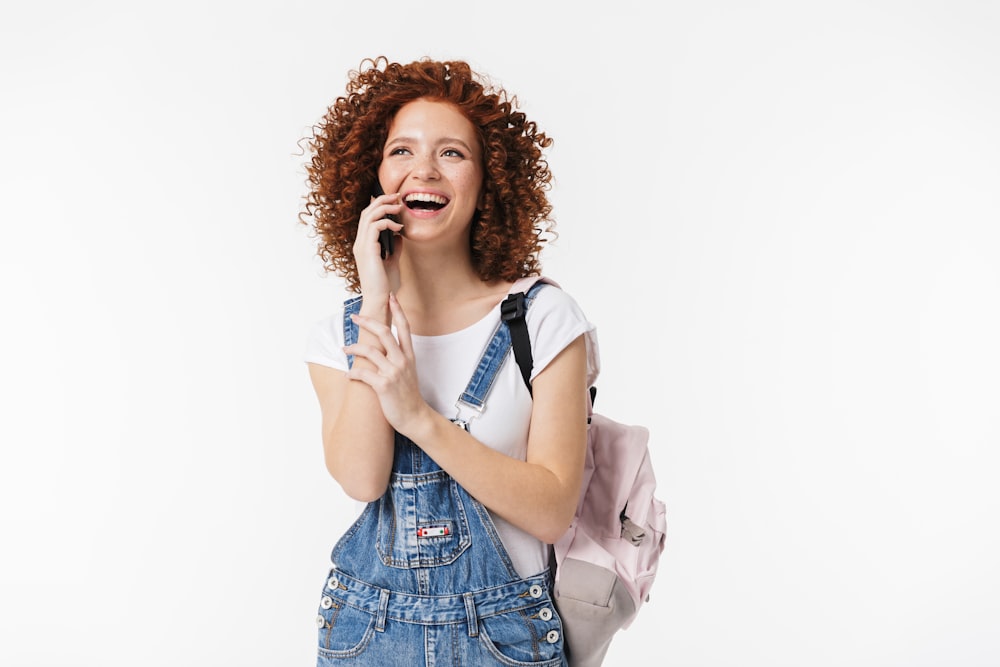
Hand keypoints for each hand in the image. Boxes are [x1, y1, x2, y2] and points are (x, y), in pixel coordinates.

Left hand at [343, 293, 428, 433]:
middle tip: (355, 316)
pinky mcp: (383, 386)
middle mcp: (402, 361)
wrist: (415, 417)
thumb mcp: (408, 372)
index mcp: (409, 356)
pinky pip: (363, 374)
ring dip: (353, 349)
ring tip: (344, 350)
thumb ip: (398, 358)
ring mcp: (393, 373)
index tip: (390, 297)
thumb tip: (383, 348)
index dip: (397, 310)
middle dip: (368, 322)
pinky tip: (347, 375)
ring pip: (370, 351)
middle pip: (385, 332)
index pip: (405, 327)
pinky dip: (352, 373)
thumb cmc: (408, 396)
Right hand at [354, 192, 403, 296]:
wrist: (379, 299)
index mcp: (363, 245)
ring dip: (386, 207)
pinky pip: (376, 226)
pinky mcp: (369, 250)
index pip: (367, 218)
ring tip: (399, 207)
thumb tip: (398, 235)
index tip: (393, 201)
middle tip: (397, 195)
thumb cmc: (384, 285)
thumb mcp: (392, 262)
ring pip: (369, 215)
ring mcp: (362, 246)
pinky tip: (399, 228)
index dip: (379, 206)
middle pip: (367, 212)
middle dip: (382, 200)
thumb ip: (394, 248)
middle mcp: (360, 243)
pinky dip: (388, 222)